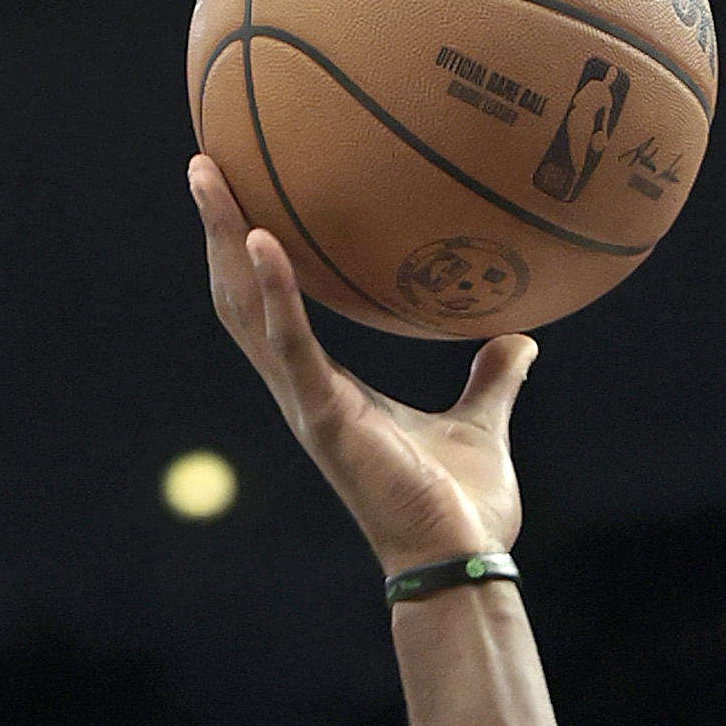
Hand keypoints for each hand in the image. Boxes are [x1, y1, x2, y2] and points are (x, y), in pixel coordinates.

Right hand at [186, 157, 531, 580]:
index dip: (249, 255)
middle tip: (204, 162)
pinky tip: (264, 239)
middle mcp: (304, 391)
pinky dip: (276, 293)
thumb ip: (493, 379)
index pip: (271, 308)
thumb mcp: (481, 424)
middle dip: (219, 231)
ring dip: (226, 242)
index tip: (240, 193)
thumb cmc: (464, 508)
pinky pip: (292, 345)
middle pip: (241, 296)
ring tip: (209, 176)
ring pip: (248, 309)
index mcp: (330, 388)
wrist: (461, 563)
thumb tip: (521, 338)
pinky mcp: (325, 420)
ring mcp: (308, 405)